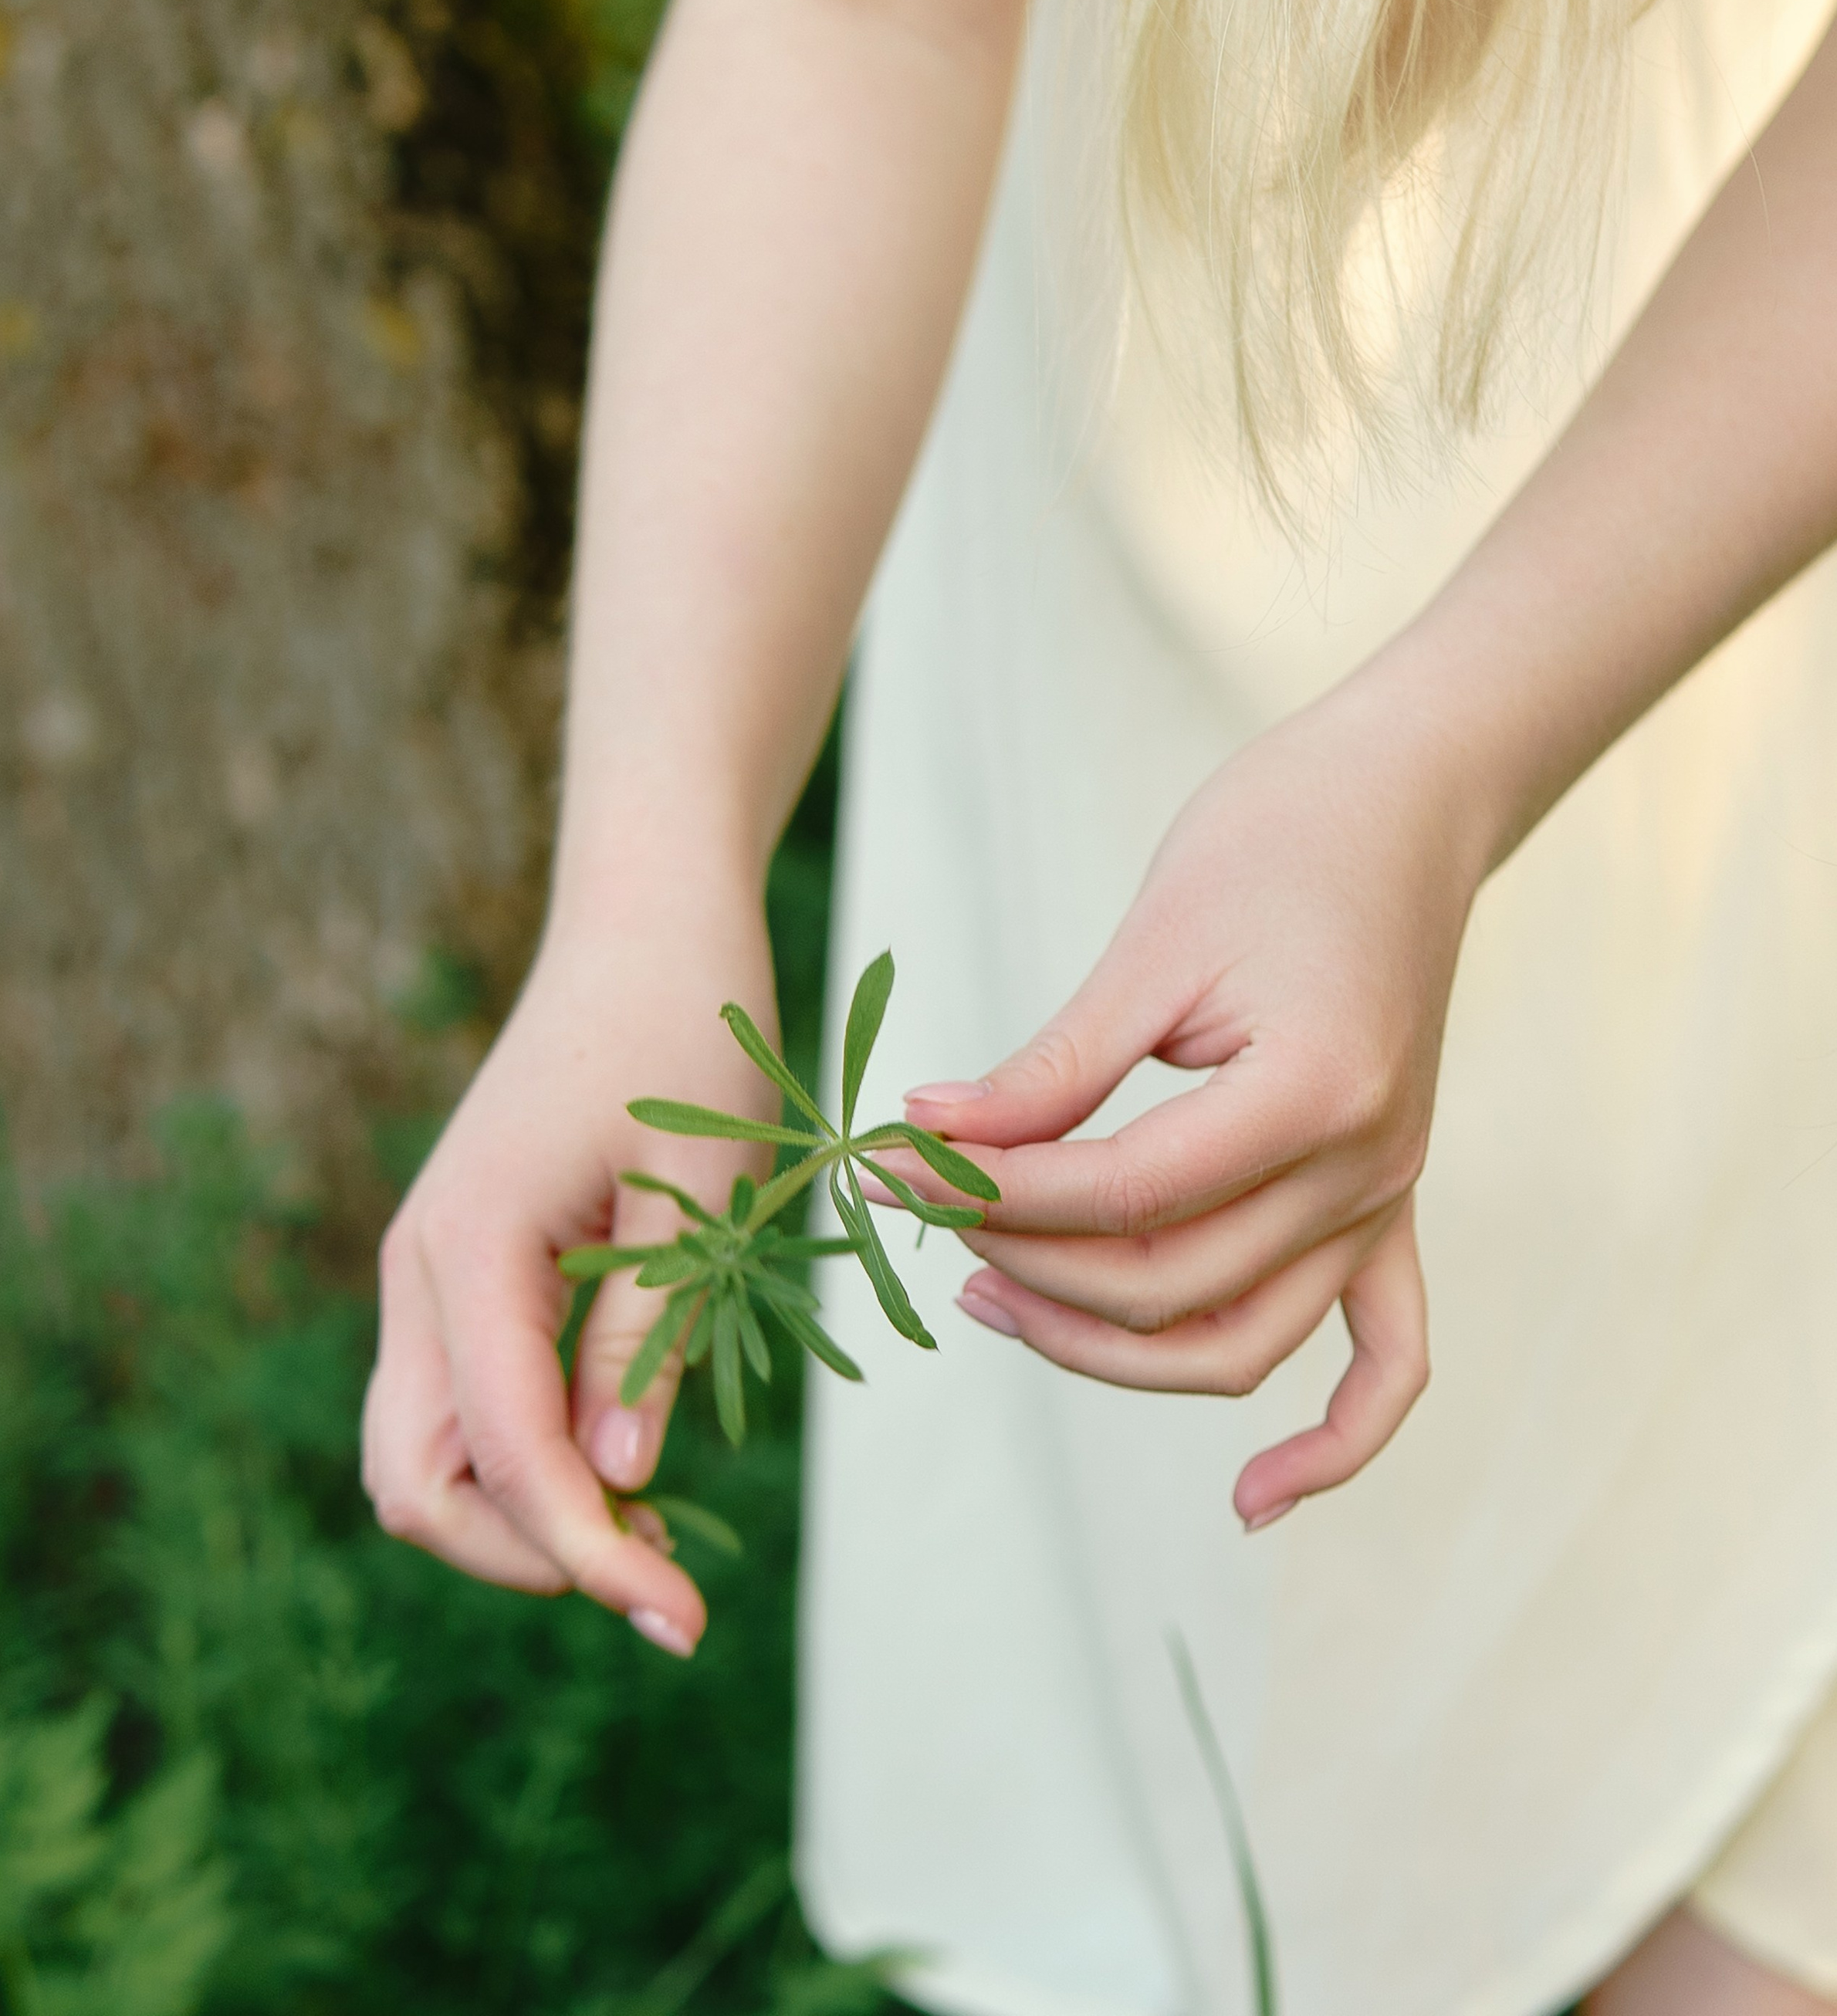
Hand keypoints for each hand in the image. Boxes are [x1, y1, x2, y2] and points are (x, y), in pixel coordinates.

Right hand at [360, 866, 776, 1654]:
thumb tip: (617, 1481)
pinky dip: (526, 1457)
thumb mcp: (700, 1187)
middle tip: (664, 1573)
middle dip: (526, 1554)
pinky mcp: (462, 1266)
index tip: (683, 1620)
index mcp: (473, 1246)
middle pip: (416, 1485)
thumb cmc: (689, 1032)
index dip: (587, 1553)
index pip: (506, 1456)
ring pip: (426, 1455)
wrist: (648, 925)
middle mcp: (423, 1269)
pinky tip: (630, 1452)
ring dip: (522, 1515)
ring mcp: (430, 1268)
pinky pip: (463, 1401)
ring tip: (657, 1521)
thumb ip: (648, 1332)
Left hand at [896, 673, 1490, 1526]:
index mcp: (1310, 1094)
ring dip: (1108, 1350)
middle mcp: (1364, 1167)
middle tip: (918, 1206)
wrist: (1409, 797)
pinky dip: (1329, 1446)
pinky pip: (1385, 1359)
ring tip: (987, 1298)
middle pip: (1167, 1285)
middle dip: (1020, 1259)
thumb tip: (930, 1135)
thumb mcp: (1154, 939)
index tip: (893, 1161)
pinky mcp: (1391, 1197)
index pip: (1119, 1195)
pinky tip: (1249, 1505)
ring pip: (1241, 1341)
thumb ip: (1057, 1065)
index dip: (990, 1192)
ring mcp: (1388, 1193)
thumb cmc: (1277, 836)